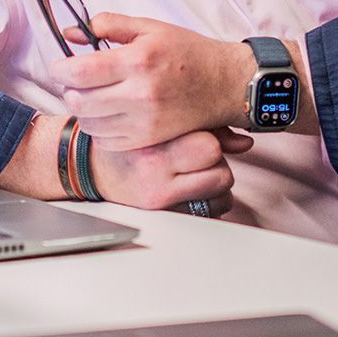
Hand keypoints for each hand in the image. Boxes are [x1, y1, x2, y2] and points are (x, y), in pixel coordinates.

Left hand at [59, 13, 257, 148]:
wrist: (225, 84)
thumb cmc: (188, 52)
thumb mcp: (150, 27)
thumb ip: (108, 25)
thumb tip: (71, 33)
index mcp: (138, 60)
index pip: (79, 72)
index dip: (59, 69)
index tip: (60, 66)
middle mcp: (140, 94)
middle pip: (78, 101)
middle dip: (69, 90)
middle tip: (77, 81)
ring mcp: (145, 121)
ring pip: (89, 123)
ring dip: (82, 110)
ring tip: (93, 97)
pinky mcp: (149, 139)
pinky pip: (107, 140)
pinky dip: (100, 128)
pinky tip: (109, 114)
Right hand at [90, 126, 252, 212]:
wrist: (92, 167)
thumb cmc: (130, 141)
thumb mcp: (159, 123)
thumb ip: (205, 127)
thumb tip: (245, 143)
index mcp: (155, 139)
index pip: (209, 145)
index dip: (215, 141)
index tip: (206, 139)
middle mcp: (156, 169)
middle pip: (220, 169)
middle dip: (219, 162)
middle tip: (202, 157)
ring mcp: (160, 195)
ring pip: (220, 190)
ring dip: (218, 181)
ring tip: (198, 173)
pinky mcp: (163, 213)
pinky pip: (210, 210)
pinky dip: (211, 201)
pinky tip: (194, 190)